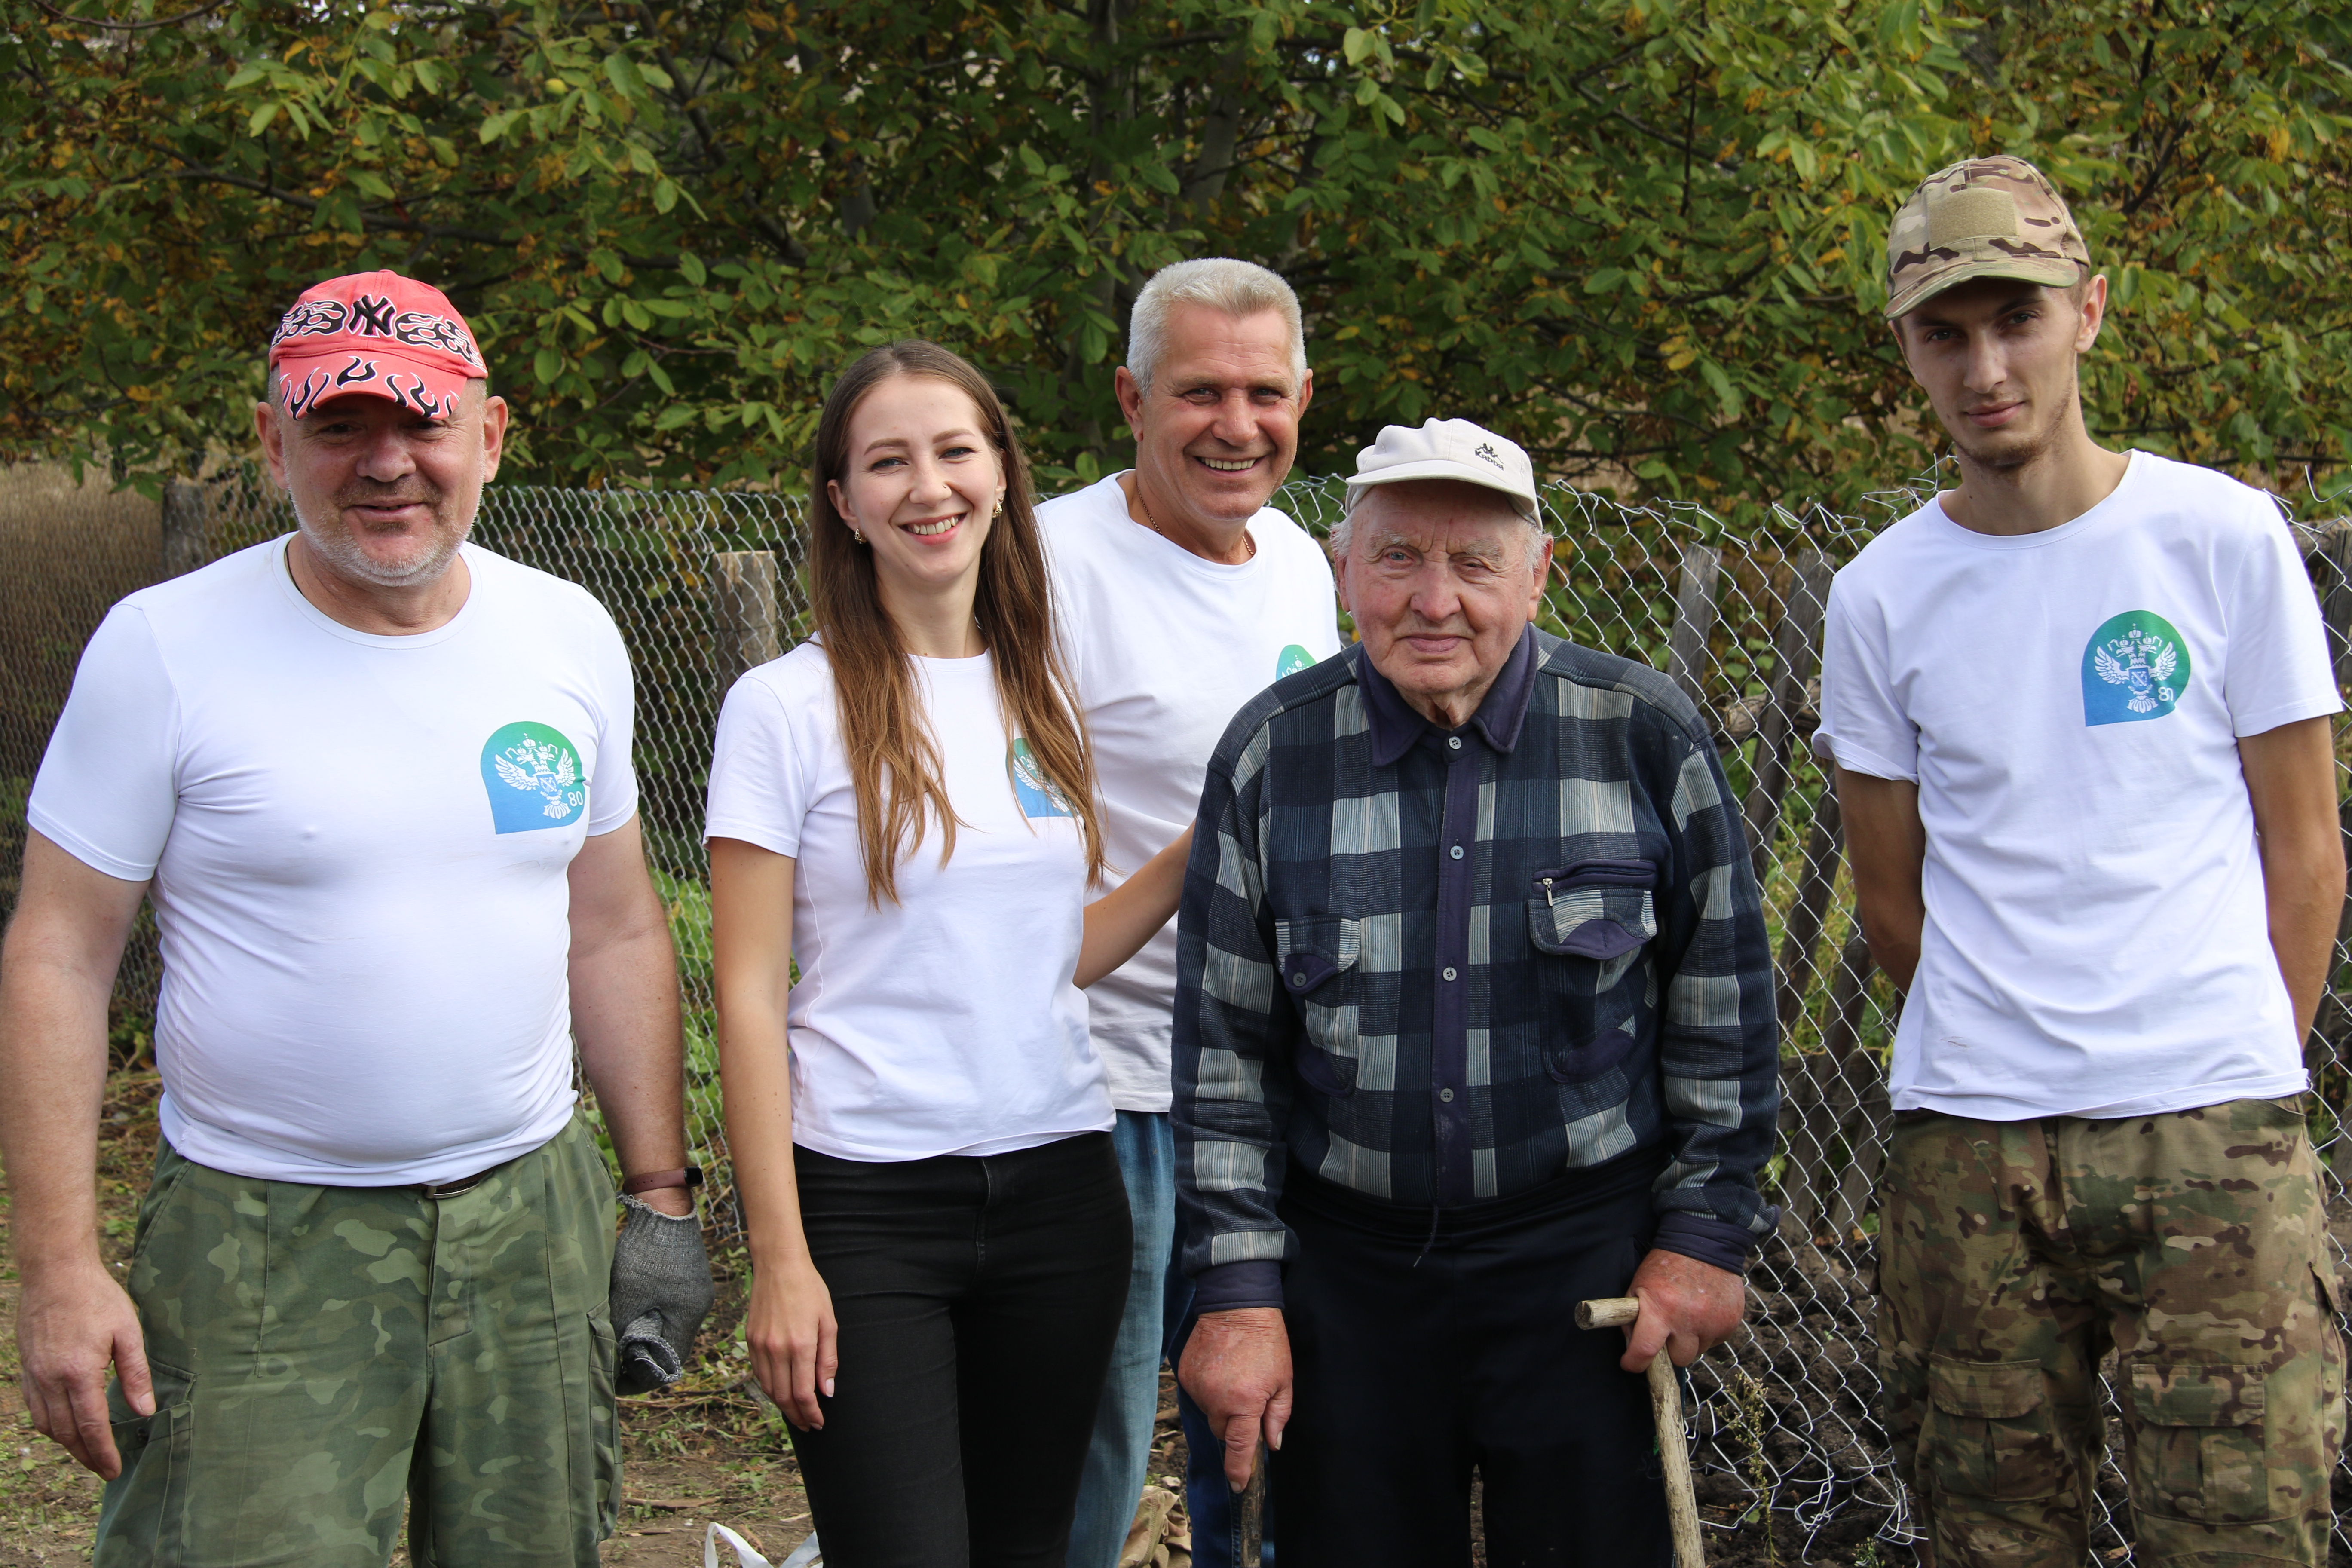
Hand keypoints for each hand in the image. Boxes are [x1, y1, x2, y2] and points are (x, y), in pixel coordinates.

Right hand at [17, 1256, 149, 1477]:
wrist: (55, 1273)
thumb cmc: (97, 1298)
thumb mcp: (128, 1331)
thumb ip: (136, 1374)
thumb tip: (145, 1410)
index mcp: (79, 1372)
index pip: (90, 1425)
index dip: (102, 1452)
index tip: (113, 1470)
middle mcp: (51, 1379)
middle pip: (66, 1432)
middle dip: (85, 1455)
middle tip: (104, 1469)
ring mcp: (34, 1375)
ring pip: (46, 1424)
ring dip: (66, 1443)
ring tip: (88, 1453)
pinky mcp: (26, 1368)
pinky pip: (34, 1408)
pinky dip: (49, 1425)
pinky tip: (63, 1427)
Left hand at [608, 1193, 715, 1394]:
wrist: (663, 1206)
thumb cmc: (645, 1252)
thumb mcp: (627, 1296)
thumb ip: (625, 1330)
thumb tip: (618, 1356)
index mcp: (687, 1315)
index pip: (669, 1362)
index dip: (641, 1377)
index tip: (616, 1379)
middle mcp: (698, 1307)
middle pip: (671, 1346)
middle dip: (643, 1357)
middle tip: (614, 1359)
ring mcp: (696, 1291)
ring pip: (671, 1327)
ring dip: (647, 1335)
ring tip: (620, 1334)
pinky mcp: (690, 1278)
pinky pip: (672, 1309)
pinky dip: (653, 1316)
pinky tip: (634, 1310)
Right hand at [745, 1255, 836, 1429]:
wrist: (779, 1266)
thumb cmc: (810, 1291)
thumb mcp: (828, 1322)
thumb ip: (828, 1360)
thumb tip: (826, 1391)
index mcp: (800, 1345)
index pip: (803, 1394)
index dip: (811, 1413)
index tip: (819, 1422)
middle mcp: (776, 1349)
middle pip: (783, 1397)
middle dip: (797, 1416)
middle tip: (808, 1424)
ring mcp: (760, 1346)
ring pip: (769, 1389)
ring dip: (782, 1406)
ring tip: (796, 1413)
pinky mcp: (750, 1341)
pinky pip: (758, 1374)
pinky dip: (770, 1388)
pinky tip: (780, 1391)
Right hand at [1176, 1307, 1291, 1491]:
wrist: (1236, 1305)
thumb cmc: (1266, 1341)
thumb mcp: (1283, 1380)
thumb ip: (1277, 1416)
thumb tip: (1271, 1444)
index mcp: (1244, 1403)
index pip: (1238, 1448)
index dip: (1238, 1471)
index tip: (1239, 1486)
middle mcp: (1216, 1399)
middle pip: (1222, 1431)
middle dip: (1235, 1424)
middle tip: (1248, 1400)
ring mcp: (1197, 1387)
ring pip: (1209, 1413)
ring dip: (1221, 1405)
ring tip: (1235, 1377)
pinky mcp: (1185, 1375)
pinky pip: (1198, 1395)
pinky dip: (1209, 1390)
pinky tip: (1221, 1369)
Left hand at [1620, 1247, 1744, 1372]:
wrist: (1704, 1243)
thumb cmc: (1666, 1264)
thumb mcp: (1638, 1284)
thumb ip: (1633, 1316)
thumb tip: (1633, 1343)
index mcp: (1661, 1309)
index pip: (1645, 1351)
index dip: (1635, 1363)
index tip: (1631, 1363)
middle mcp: (1688, 1320)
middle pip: (1677, 1359)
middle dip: (1669, 1350)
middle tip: (1668, 1332)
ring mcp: (1712, 1323)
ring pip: (1698, 1351)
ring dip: (1690, 1340)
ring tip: (1687, 1315)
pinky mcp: (1730, 1323)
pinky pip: (1716, 1341)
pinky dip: (1708, 1332)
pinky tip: (1703, 1312)